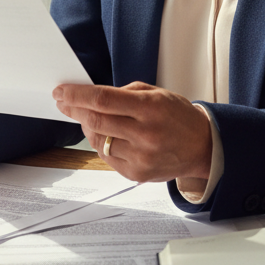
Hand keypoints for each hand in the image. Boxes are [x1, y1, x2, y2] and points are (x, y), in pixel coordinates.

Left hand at [53, 80, 211, 184]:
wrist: (202, 147)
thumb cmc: (178, 116)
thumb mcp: (156, 93)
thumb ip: (123, 93)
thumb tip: (90, 97)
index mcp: (150, 108)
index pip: (102, 99)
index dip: (77, 94)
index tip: (61, 91)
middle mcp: (145, 134)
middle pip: (95, 120)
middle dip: (74, 109)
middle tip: (65, 102)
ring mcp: (140, 157)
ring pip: (98, 140)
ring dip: (87, 127)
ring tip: (89, 117)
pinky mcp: (137, 174)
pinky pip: (106, 156)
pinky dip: (101, 143)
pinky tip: (107, 135)